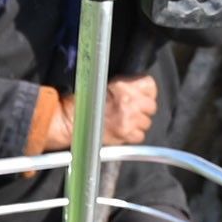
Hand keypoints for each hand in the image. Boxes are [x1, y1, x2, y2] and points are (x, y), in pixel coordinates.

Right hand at [30, 74, 159, 151]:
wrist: (70, 121)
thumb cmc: (84, 103)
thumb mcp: (106, 85)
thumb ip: (126, 87)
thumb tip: (139, 91)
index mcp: (123, 86)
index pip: (150, 85)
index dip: (147, 92)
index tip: (142, 95)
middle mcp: (129, 102)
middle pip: (151, 106)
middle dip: (143, 109)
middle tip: (131, 111)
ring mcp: (128, 119)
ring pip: (146, 122)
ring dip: (138, 123)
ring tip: (124, 121)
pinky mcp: (125, 134)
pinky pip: (139, 136)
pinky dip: (133, 135)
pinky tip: (123, 131)